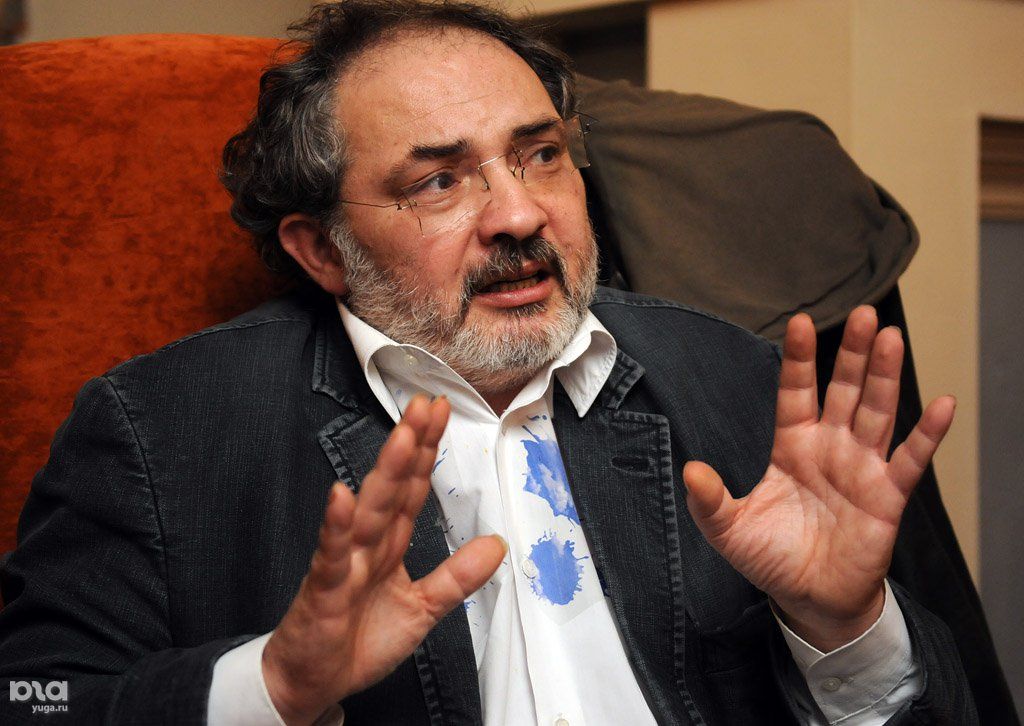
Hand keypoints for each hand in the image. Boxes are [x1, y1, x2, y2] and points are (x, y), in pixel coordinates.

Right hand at [262, 395, 505, 724]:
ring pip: (369, 510)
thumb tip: (497, 546)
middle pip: (393, 487)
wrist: (313, 682)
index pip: (412, 489)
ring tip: (403, 437)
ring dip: (386, 473)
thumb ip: (457, 577)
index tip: (440, 413)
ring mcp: (345, 562)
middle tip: (425, 405)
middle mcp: (368, 544)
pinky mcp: (323, 588)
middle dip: (410, 445)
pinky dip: (337, 526)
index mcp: (390, 545)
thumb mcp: (422, 609)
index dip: (428, 452)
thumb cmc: (358, 640)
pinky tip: (341, 497)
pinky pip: (332, 554)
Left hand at [683, 306, 954, 650]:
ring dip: (886, 376)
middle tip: (864, 312)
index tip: (801, 321)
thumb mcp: (729, 529)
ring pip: (877, 412)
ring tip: (893, 338)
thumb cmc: (770, 557)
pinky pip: (910, 461)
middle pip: (844, 390)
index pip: (796, 392)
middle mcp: (830, 448)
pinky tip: (943, 404)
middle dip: (853, 353)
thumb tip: (689, 470)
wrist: (809, 599)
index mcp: (792, 447)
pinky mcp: (887, 497)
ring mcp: (861, 468)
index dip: (800, 359)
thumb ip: (709, 500)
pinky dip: (927, 434)